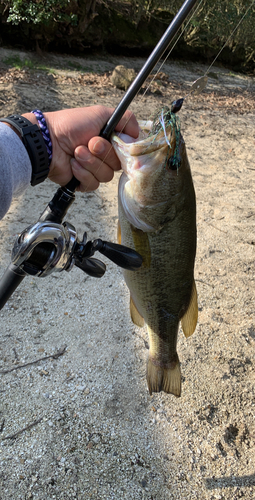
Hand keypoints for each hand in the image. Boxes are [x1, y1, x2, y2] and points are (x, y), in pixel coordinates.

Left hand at [23, 106, 138, 190]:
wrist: (48, 142)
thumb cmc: (71, 125)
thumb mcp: (100, 114)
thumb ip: (125, 119)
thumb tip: (138, 133)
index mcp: (110, 140)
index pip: (129, 151)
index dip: (124, 149)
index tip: (116, 142)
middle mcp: (104, 155)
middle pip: (119, 164)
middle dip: (103, 153)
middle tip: (89, 143)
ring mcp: (94, 169)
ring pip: (106, 175)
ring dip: (91, 162)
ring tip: (76, 152)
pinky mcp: (84, 182)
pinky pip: (94, 184)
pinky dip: (82, 173)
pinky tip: (72, 165)